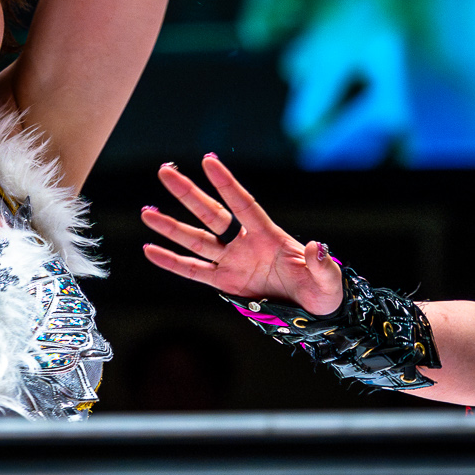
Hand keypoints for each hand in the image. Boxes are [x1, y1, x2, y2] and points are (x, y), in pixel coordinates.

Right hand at [142, 154, 343, 312]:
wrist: (314, 314)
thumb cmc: (324, 291)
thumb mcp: (328, 279)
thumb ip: (321, 264)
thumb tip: (317, 247)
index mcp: (269, 236)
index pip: (243, 205)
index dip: (226, 184)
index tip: (208, 160)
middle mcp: (245, 243)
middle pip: (211, 214)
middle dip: (188, 193)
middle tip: (164, 171)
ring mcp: (233, 262)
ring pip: (196, 240)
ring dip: (171, 227)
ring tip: (147, 212)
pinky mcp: (225, 283)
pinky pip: (193, 270)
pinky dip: (172, 262)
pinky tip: (150, 250)